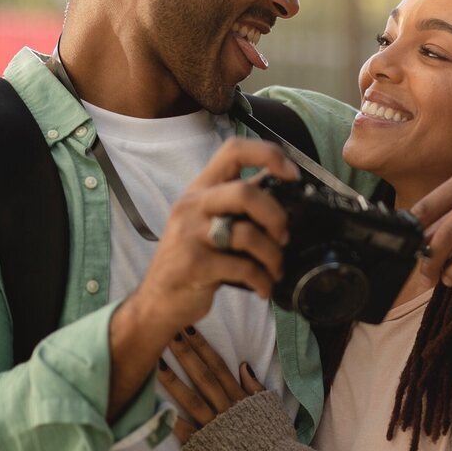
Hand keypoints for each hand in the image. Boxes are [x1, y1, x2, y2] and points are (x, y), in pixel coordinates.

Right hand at [121, 138, 299, 336]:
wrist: (158, 300)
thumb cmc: (193, 258)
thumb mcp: (209, 222)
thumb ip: (240, 203)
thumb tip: (283, 186)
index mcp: (200, 188)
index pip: (234, 150)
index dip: (269, 154)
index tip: (293, 174)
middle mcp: (192, 205)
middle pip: (245, 193)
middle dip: (276, 217)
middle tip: (283, 238)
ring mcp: (190, 234)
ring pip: (247, 233)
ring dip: (273, 255)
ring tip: (275, 269)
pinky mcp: (194, 265)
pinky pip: (242, 268)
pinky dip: (262, 280)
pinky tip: (264, 287)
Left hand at [158, 327, 264, 441]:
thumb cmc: (274, 441)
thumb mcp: (270, 409)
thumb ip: (255, 387)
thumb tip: (242, 365)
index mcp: (240, 398)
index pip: (218, 366)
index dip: (203, 347)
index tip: (188, 328)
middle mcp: (226, 409)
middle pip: (203, 376)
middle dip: (185, 354)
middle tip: (169, 333)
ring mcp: (214, 427)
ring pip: (191, 399)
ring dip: (173, 381)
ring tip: (156, 363)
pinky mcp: (205, 447)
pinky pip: (185, 432)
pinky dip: (171, 420)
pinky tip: (156, 406)